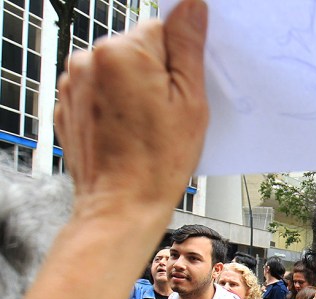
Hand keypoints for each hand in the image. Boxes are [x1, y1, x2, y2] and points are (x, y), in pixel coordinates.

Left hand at [54, 0, 208, 226]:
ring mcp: (73, 82)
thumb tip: (191, 7)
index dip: (180, 62)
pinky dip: (117, 106)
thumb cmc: (158, 162)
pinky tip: (129, 133)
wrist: (120, 205)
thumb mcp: (190, 103)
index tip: (183, 90)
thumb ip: (189, 48)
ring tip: (148, 128)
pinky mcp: (67, 104)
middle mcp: (90, 59)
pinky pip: (101, 91)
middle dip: (156, 75)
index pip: (162, 30)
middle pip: (138, 49)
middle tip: (169, 114)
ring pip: (119, 70)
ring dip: (135, 90)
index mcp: (122, 52)